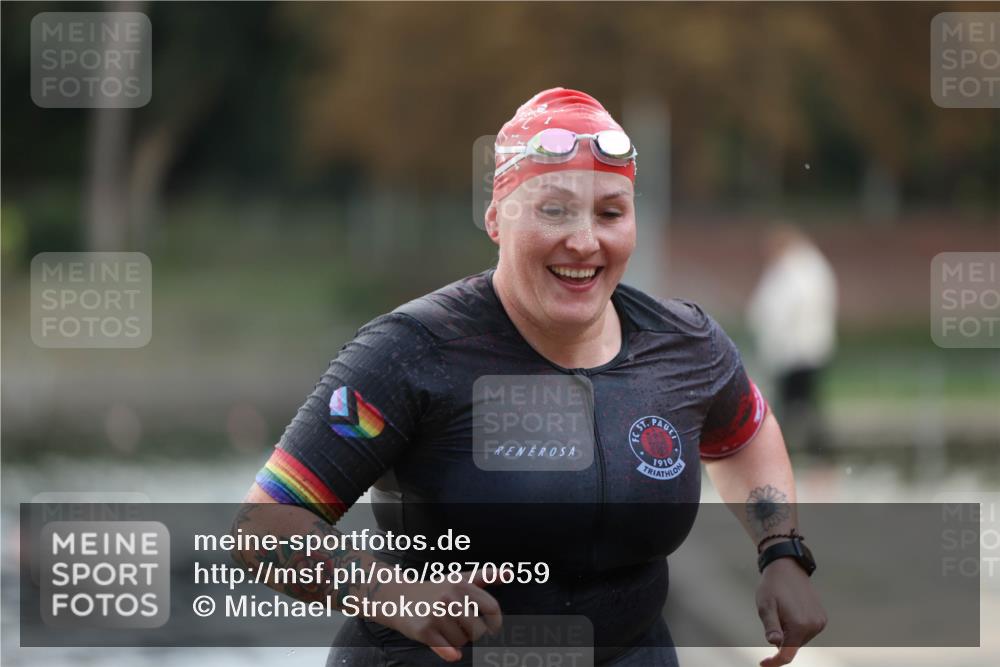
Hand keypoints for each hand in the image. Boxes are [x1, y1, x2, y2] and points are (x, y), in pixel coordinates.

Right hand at [370, 571, 502, 661]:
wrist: (398, 598)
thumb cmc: (435, 590)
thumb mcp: (459, 578)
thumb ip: (485, 575)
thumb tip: (510, 573)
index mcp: (461, 584)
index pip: (492, 608)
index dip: (496, 622)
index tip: (492, 628)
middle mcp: (449, 597)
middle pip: (478, 630)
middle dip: (473, 633)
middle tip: (462, 628)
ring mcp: (436, 614)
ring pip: (462, 641)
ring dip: (458, 640)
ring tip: (446, 629)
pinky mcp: (424, 630)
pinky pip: (448, 650)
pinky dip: (451, 653)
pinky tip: (450, 650)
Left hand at [755, 557, 826, 666]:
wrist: (787, 567)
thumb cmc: (772, 586)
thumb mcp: (765, 606)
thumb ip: (771, 626)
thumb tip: (775, 643)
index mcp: (799, 625)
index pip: (787, 654)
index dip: (774, 662)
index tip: (762, 663)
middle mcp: (814, 626)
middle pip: (793, 646)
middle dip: (781, 638)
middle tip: (773, 616)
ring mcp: (820, 622)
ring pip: (799, 639)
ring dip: (789, 632)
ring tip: (782, 610)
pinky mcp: (822, 617)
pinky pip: (806, 631)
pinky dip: (796, 627)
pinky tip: (791, 610)